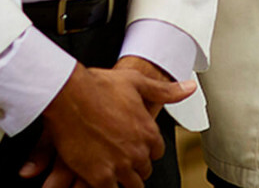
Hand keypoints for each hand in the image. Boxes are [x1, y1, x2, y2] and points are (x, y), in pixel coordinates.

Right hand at [19, 61, 192, 186]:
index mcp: (147, 130)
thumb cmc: (98, 86)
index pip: (157, 151)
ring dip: (125, 180)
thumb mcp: (136, 81)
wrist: (70, 96)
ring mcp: (119, 165)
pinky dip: (107, 187)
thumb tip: (189, 88)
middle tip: (125, 163)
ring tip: (115, 176)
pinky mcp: (99, 176)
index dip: (147, 150)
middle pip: (144, 170)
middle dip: (136, 167)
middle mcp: (137, 150)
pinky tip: (101, 181)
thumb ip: (165, 90)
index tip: (139, 148)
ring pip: (131, 185)